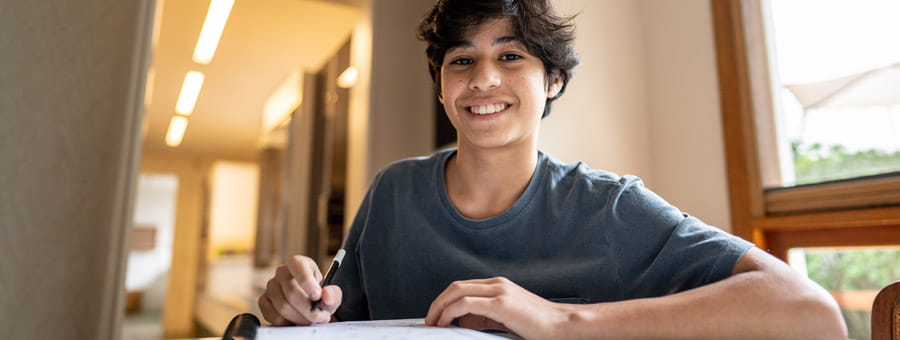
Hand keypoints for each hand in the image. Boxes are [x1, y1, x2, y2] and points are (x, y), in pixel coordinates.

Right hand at [258, 255, 341, 325]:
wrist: (309, 308)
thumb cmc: (319, 299)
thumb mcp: (331, 296)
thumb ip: (333, 294)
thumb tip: (326, 294)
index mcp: (299, 264)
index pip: (297, 265)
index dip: (306, 281)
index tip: (317, 296)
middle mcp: (282, 272)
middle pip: (291, 291)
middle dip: (308, 309)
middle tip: (320, 318)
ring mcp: (271, 286)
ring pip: (282, 306)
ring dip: (299, 318)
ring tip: (310, 321)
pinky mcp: (264, 301)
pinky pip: (272, 315)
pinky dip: (286, 322)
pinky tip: (295, 321)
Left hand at [424, 277, 569, 339]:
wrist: (562, 325)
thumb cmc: (537, 326)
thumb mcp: (505, 319)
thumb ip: (484, 318)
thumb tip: (461, 322)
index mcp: (498, 285)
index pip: (463, 287)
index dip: (445, 300)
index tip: (436, 316)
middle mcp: (497, 284)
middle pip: (455, 286)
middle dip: (437, 302)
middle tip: (429, 320)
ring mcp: (498, 291)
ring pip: (457, 291)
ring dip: (439, 307)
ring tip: (433, 323)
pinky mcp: (500, 303)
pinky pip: (465, 304)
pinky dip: (449, 312)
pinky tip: (445, 323)